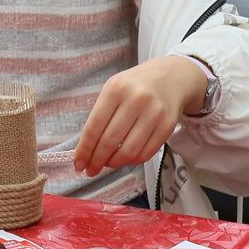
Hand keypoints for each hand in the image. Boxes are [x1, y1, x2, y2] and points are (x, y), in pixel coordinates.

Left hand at [73, 56, 205, 176]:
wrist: (171, 78)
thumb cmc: (134, 86)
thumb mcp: (113, 90)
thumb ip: (100, 116)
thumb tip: (87, 151)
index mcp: (116, 89)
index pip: (94, 127)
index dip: (84, 149)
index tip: (78, 163)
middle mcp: (136, 100)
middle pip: (110, 141)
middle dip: (97, 161)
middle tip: (90, 170)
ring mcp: (154, 114)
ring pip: (129, 151)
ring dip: (114, 163)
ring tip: (107, 164)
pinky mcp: (167, 126)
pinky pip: (145, 153)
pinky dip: (131, 161)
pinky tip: (124, 159)